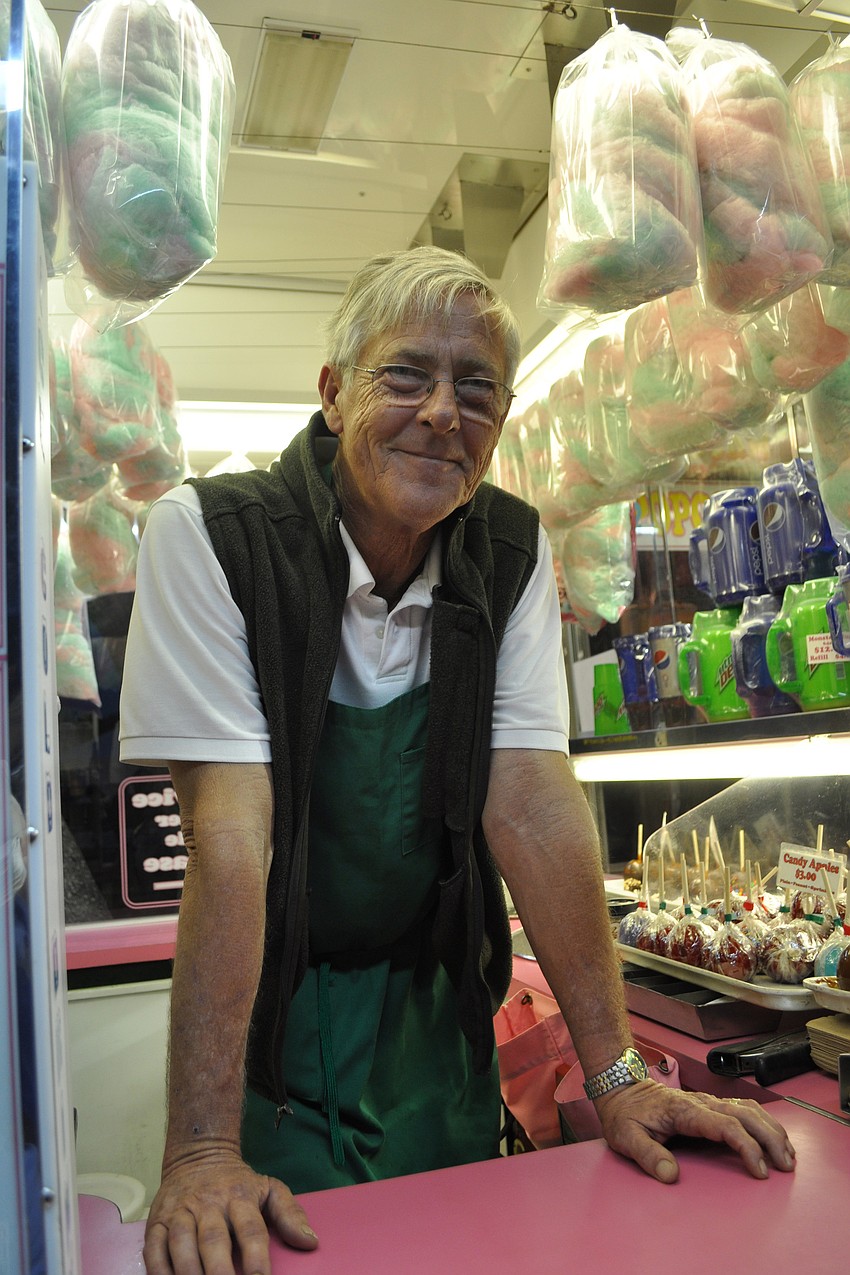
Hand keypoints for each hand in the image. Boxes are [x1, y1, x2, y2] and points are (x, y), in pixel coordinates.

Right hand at [143, 1147, 317, 1274]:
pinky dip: (158, 1269)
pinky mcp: (157, 1221)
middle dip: (220, 1272)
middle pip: (213, 1241)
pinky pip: (154, 1248)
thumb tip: (310, 1241)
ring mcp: (180, 1212)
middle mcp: (209, 1205)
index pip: (251, 1230)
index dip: (257, 1258)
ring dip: (188, 1272)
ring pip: (181, 1244)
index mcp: (240, 1198)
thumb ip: (290, 1213)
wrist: (198, 1153)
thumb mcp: (268, 1188)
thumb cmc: (237, 1182)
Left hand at [594, 1080, 796, 1183]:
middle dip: (769, 1138)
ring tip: (788, 1154)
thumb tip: (671, 1175)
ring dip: (771, 1128)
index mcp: (685, 1111)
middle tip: (785, 1165)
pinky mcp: (709, 1104)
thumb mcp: (626, 1136)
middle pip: (745, 1114)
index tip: (759, 1170)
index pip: (725, 1125)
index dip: (746, 1146)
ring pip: (748, 1108)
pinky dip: (763, 1121)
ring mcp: (707, 1101)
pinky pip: (743, 1107)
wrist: (621, 1089)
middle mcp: (701, 1103)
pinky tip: (774, 1135)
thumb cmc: (625, 1114)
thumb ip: (648, 1155)